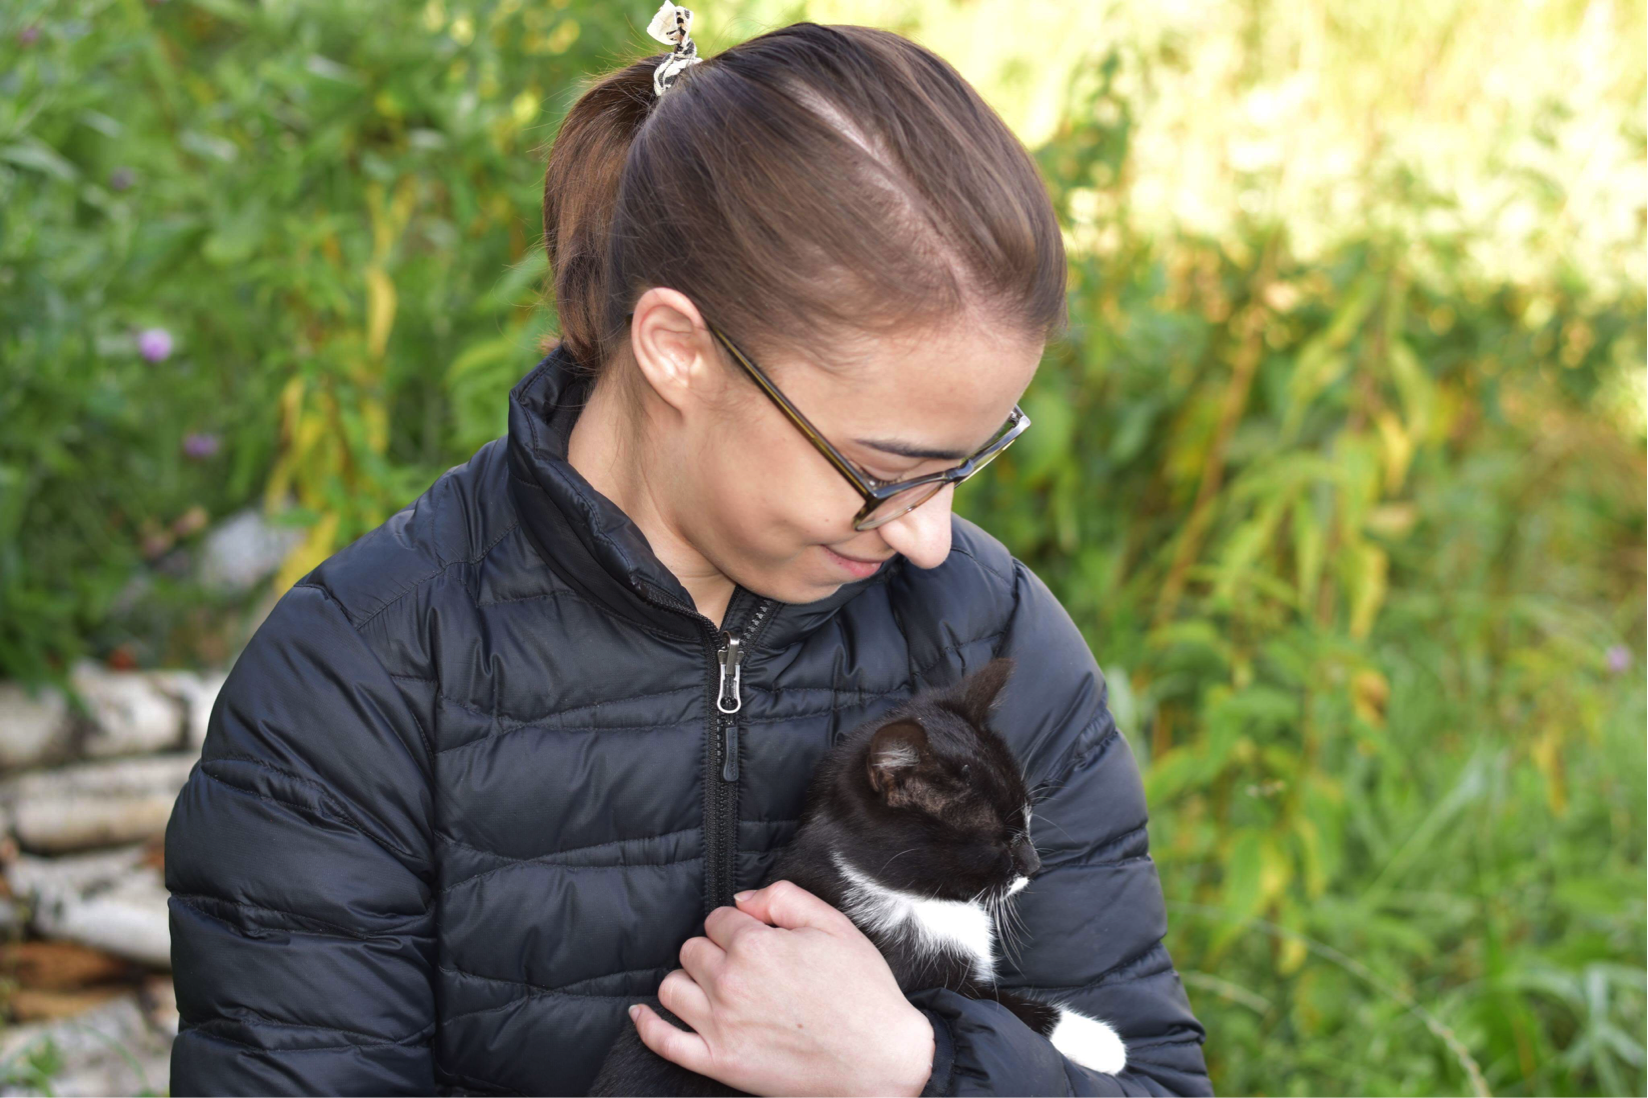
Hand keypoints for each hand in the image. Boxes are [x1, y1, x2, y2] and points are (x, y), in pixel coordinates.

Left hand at [628, 879, 934, 1097]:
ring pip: (672, 988)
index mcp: (755, 945)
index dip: (740, 926)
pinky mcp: (718, 1063)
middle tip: (747, 965)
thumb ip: (784, 898)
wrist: (881, 1062)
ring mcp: (719, 1026)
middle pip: (693, 950)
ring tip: (716, 988)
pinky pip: (663, 1041)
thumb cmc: (863, 992)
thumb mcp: (834, 926)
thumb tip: (741, 899)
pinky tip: (642, 1013)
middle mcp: (729, 983)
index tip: (759, 938)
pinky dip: (647, 1025)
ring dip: (689, 982)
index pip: (718, 919)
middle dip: (715, 951)